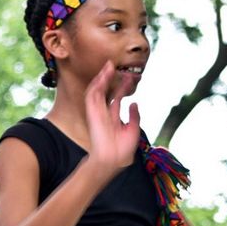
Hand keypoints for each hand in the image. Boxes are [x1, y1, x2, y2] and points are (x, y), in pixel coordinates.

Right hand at [84, 61, 140, 182]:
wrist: (113, 159)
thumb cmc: (122, 150)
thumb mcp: (133, 129)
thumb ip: (134, 116)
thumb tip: (135, 103)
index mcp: (113, 118)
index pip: (117, 98)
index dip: (123, 87)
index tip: (130, 77)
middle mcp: (104, 114)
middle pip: (106, 92)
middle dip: (111, 79)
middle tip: (118, 66)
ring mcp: (97, 112)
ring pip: (97, 91)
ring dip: (102, 78)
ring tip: (109, 66)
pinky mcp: (92, 113)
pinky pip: (92, 95)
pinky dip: (96, 84)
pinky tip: (103, 75)